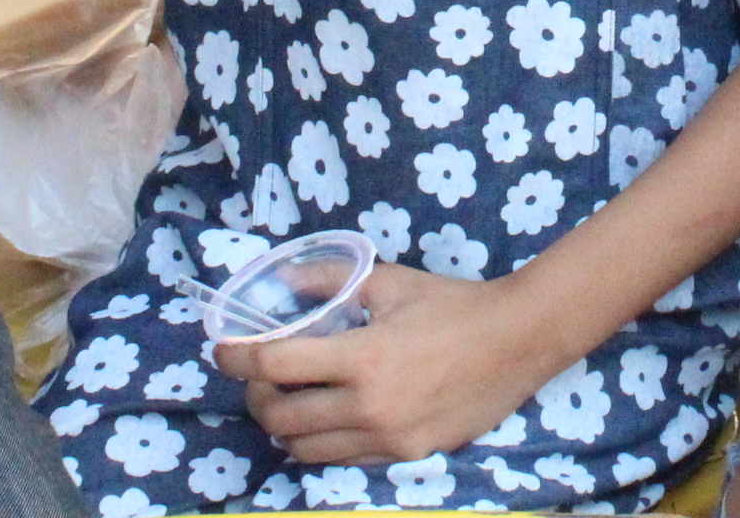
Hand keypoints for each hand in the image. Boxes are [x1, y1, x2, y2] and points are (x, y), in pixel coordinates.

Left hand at [215, 265, 570, 463]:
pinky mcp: (405, 457)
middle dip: (256, 397)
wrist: (517, 342)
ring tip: (288, 401)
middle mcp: (370, 407)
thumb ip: (330, 280)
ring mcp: (388, 439)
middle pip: (280, 418)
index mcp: (363, 358)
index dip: (238, 357)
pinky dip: (321, 443)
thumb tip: (282, 281)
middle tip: (259, 378)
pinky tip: (325, 421)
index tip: (222, 350)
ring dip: (284, 427)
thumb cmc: (452, 305)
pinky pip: (342, 459)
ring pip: (305, 450)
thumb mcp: (388, 283)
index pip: (276, 366)